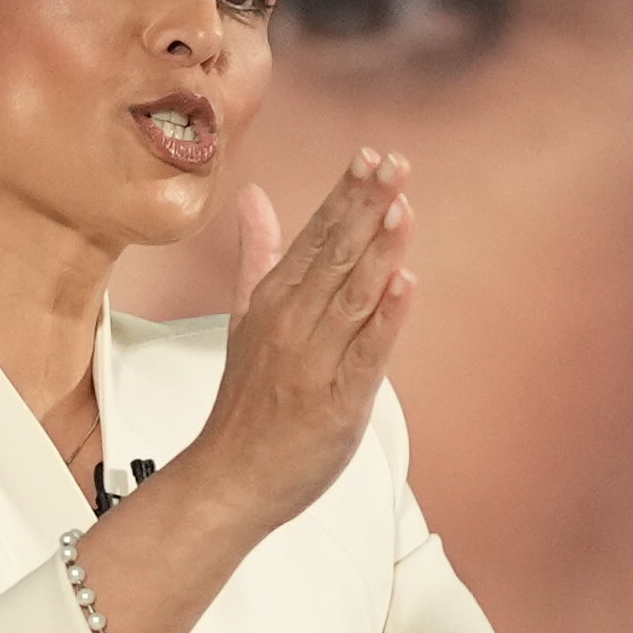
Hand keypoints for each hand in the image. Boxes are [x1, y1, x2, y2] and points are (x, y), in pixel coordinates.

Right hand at [193, 148, 415, 532]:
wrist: (228, 477)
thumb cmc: (245, 402)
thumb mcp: (246, 316)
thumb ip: (257, 253)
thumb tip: (254, 198)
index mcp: (274, 300)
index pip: (315, 235)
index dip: (346, 195)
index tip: (371, 155)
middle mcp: (292, 324)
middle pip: (334, 254)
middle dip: (366, 206)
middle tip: (393, 162)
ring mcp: (314, 361)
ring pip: (352, 294)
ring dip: (378, 248)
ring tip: (401, 204)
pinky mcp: (338, 401)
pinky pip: (365, 352)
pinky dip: (386, 316)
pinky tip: (404, 280)